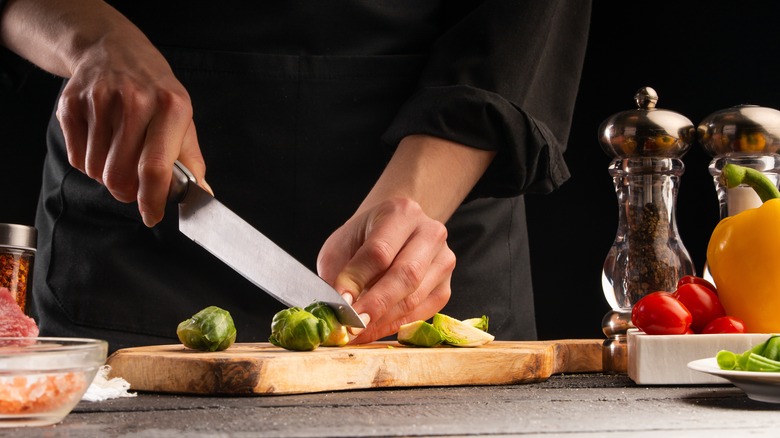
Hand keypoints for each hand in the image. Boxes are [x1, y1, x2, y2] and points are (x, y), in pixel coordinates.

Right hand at [56, 33, 205, 226]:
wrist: (115, 50)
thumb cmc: (155, 92)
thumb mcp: (183, 119)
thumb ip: (191, 161)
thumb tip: (202, 197)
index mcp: (171, 107)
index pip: (155, 168)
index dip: (152, 200)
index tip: (152, 216)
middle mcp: (135, 101)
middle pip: (119, 176)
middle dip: (127, 192)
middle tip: (134, 186)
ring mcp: (100, 100)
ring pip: (95, 170)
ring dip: (107, 176)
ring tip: (119, 155)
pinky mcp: (71, 104)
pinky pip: (76, 158)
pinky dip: (88, 163)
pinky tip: (101, 142)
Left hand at [317, 197, 454, 342]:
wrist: (393, 231)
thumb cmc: (364, 238)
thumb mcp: (343, 245)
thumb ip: (339, 274)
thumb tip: (337, 309)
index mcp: (401, 213)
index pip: (379, 252)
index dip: (358, 280)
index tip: (340, 303)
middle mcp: (429, 233)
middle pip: (406, 275)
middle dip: (376, 305)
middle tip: (352, 326)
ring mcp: (443, 260)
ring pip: (415, 297)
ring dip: (383, 320)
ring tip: (357, 332)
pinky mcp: (445, 287)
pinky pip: (422, 312)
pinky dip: (395, 325)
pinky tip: (374, 330)